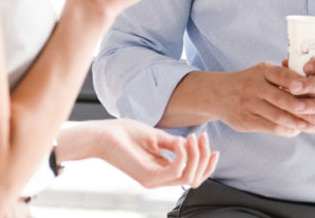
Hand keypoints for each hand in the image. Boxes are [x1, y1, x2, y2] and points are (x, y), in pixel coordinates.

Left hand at [57, 119, 217, 188]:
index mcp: (162, 171)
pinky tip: (182, 142)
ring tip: (193, 138)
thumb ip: (175, 144)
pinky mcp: (148, 177)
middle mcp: (160, 180)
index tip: (210, 144)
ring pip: (188, 177)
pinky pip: (175, 171)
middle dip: (204, 159)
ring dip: (196, 156)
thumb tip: (192, 145)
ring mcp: (154, 181)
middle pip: (195, 179)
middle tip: (203, 137)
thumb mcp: (157, 137)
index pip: (193, 176)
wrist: (104, 134)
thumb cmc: (127, 133)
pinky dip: (183, 156)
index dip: (207, 163)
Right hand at [212, 63, 314, 136]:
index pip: (283, 75)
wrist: (218, 94)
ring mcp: (249, 104)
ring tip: (312, 126)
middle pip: (281, 99)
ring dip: (297, 123)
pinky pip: (270, 127)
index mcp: (262, 70)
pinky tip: (296, 130)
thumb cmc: (251, 82)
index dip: (299, 84)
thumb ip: (286, 75)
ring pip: (277, 116)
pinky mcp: (246, 121)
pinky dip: (286, 130)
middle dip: (303, 109)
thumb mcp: (264, 72)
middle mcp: (254, 86)